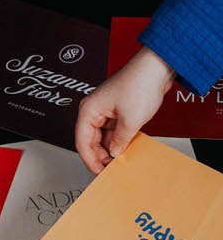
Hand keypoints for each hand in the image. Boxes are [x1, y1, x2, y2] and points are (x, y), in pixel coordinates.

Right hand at [75, 46, 175, 173]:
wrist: (157, 66)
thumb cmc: (140, 83)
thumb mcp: (130, 121)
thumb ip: (120, 141)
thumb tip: (114, 153)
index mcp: (89, 111)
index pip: (82, 143)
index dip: (90, 160)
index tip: (99, 172)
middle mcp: (94, 110)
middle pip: (91, 141)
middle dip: (100, 155)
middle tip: (110, 169)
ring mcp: (105, 110)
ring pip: (102, 137)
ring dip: (110, 148)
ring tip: (119, 160)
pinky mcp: (116, 110)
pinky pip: (112, 130)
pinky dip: (118, 140)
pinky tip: (125, 148)